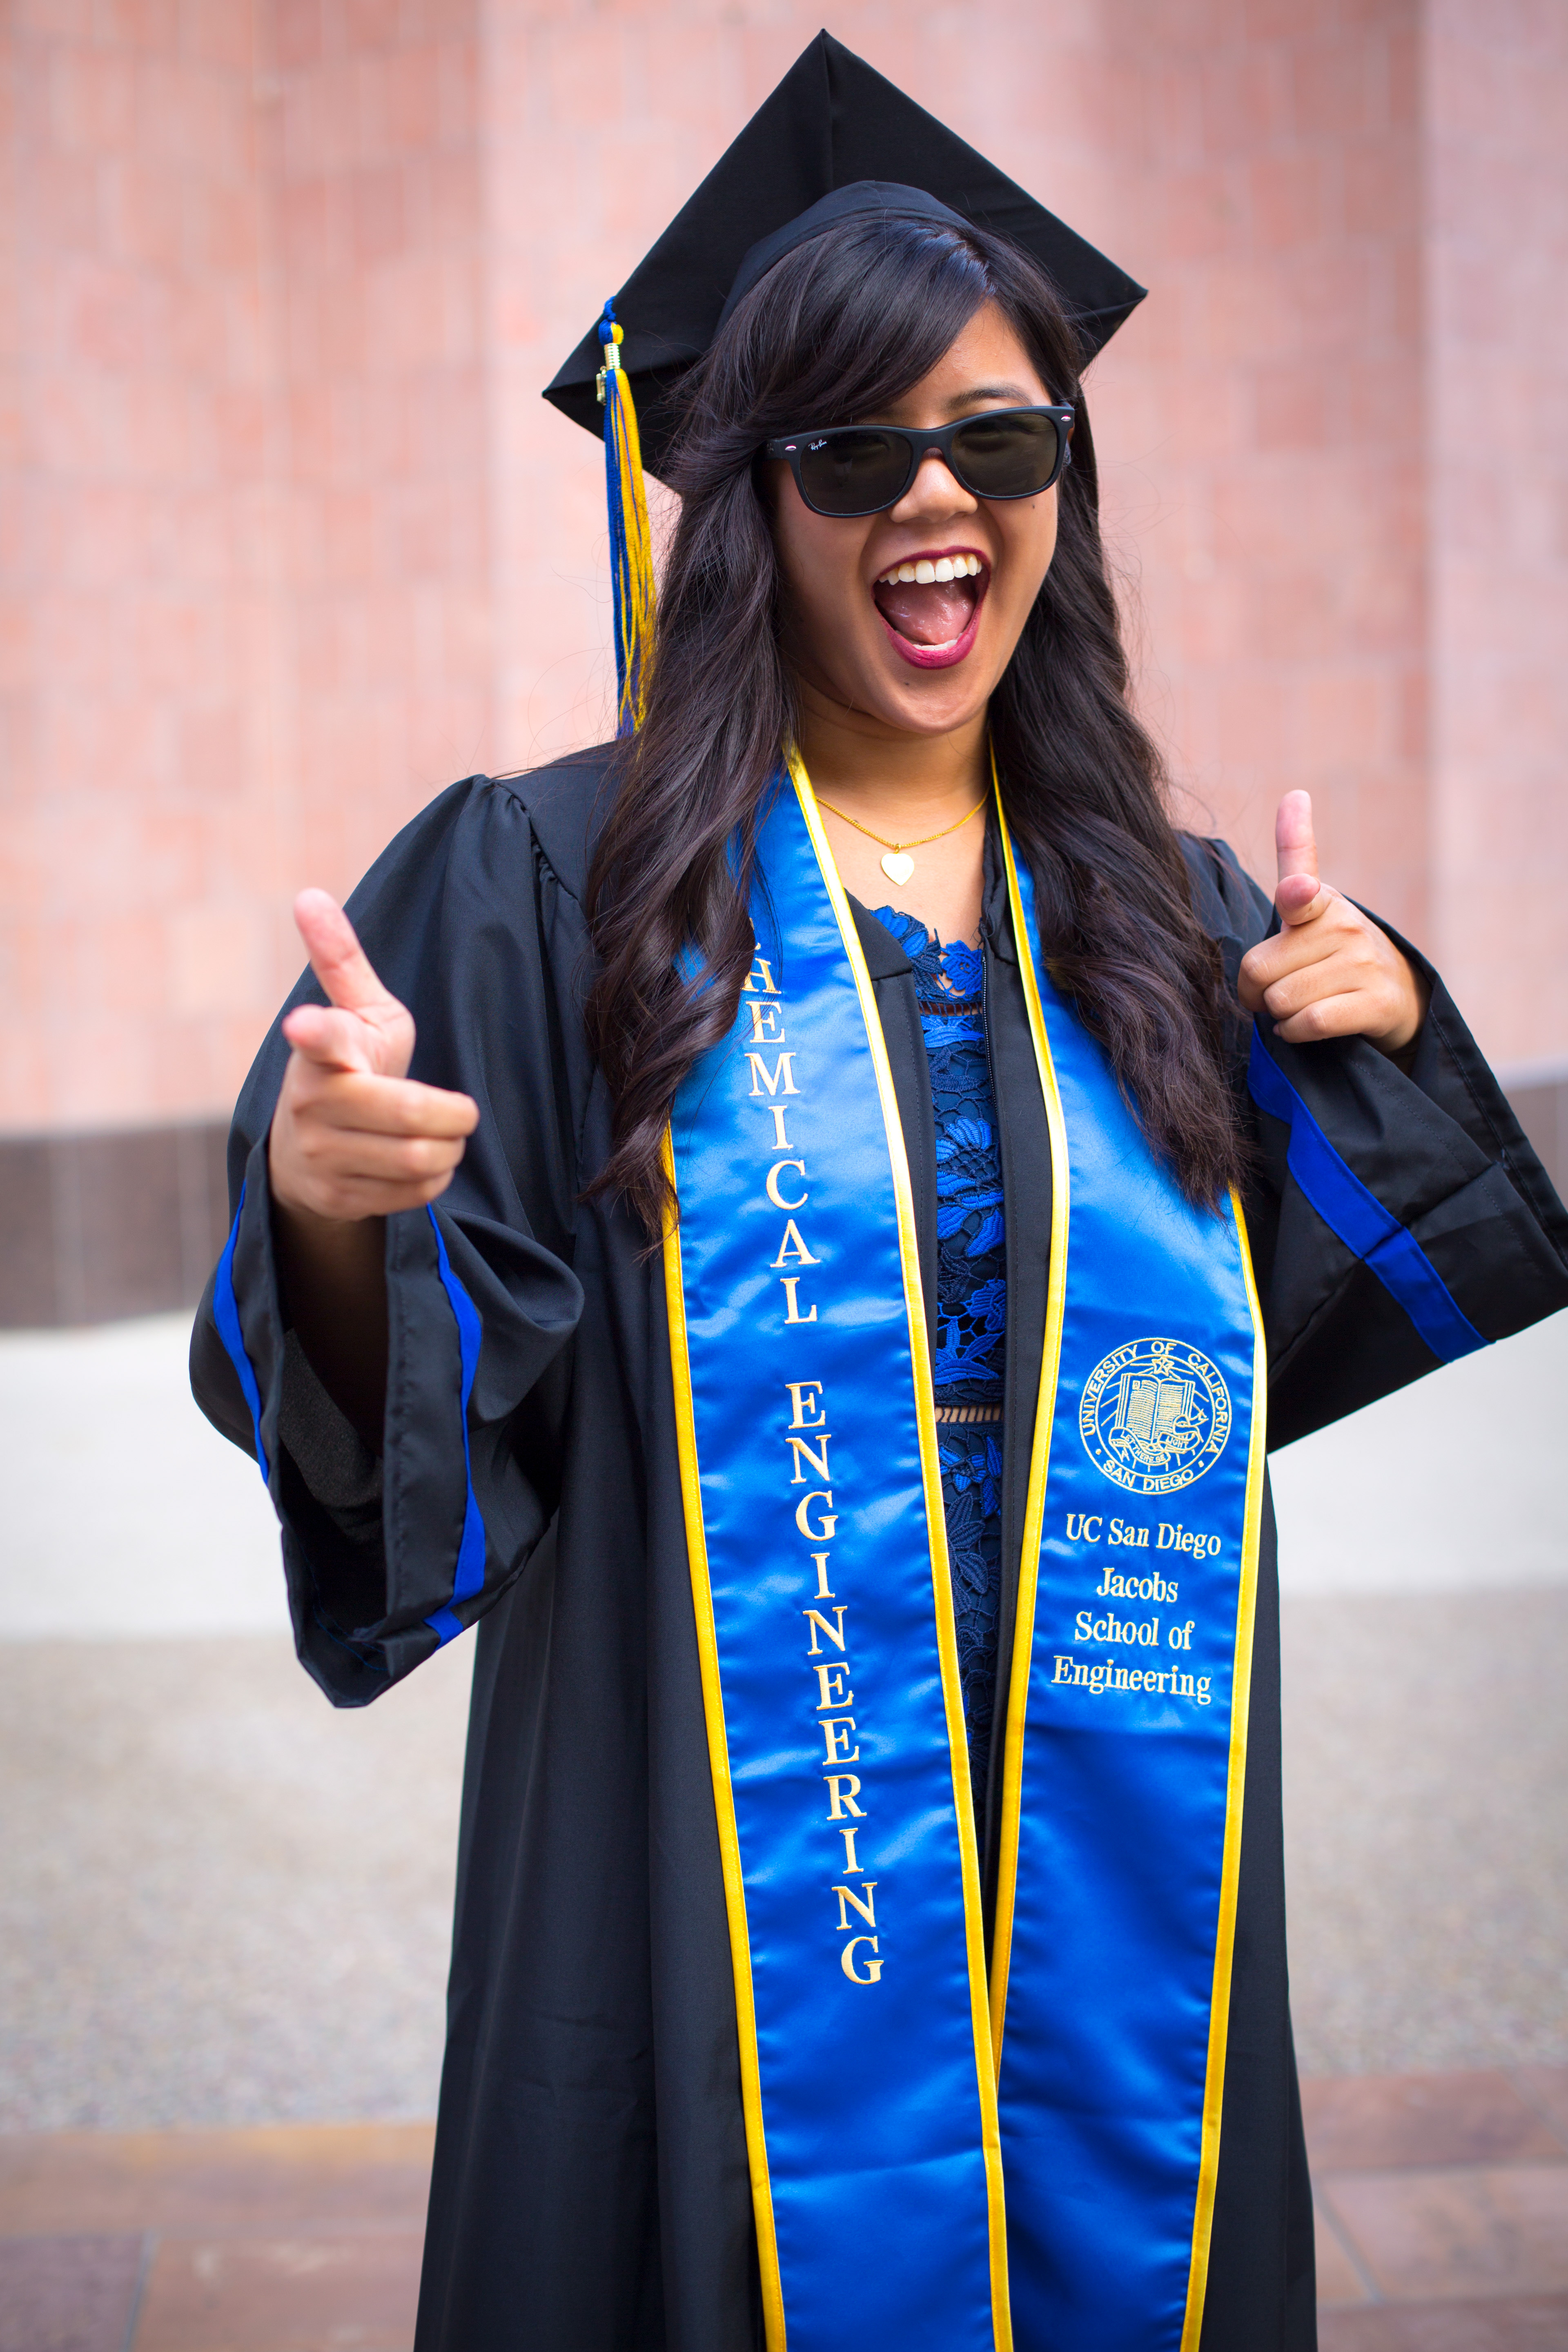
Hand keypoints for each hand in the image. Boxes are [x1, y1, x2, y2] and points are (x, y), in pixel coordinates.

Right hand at [269, 891, 478, 1221]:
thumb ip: (341, 960)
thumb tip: (310, 896)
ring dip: (450, 1148)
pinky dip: (435, 1179)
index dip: (315, 1030)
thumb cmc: (349, 1065)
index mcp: (319, 1051)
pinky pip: (413, 1193)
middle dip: (453, 1114)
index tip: (303, 1022)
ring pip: (417, 1158)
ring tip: (447, 1135)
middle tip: (464, 1110)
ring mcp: (320, 1155)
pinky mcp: (337, 1198)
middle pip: (407, 1114)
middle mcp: (311, 1103)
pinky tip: (427, 1163)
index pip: (319, 1037)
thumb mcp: (354, 1012)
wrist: (307, 1152)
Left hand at [1237, 793, 1427, 1055]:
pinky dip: (1294, 1032)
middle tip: (1274, 988)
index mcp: (1322, 901)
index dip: (1296, 894)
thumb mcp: (1312, 907)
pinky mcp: (1375, 1003)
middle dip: (1255, 989)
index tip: (1298, 892)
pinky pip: (1309, 1023)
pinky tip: (1302, 1026)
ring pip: (1281, 1000)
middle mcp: (1346, 927)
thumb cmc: (1334, 950)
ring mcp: (1363, 965)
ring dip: (1276, 1013)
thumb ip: (1293, 864)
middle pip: (1258, 970)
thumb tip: (1295, 794)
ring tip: (1295, 1004)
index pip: (1300, 892)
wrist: (1397, 994)